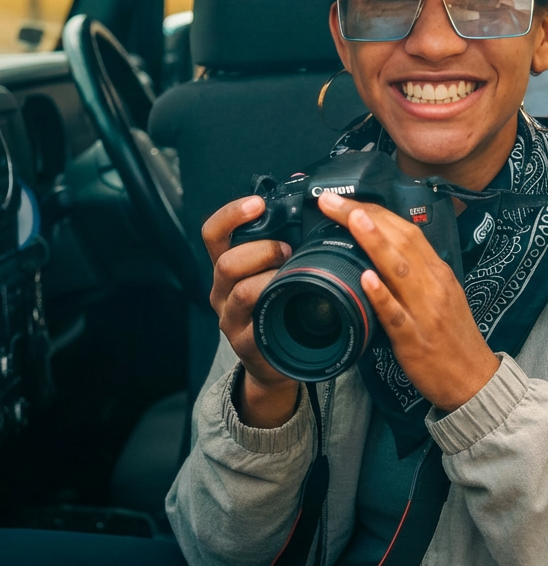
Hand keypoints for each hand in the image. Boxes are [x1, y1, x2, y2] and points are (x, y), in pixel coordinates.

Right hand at [201, 196, 298, 427]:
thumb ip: (283, 247)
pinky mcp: (245, 344)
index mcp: (228, 268)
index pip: (214, 233)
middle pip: (226, 262)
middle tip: (288, 250)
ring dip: (270, 278)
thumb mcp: (275, 273)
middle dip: (261, 250)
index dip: (231, 215)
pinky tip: (293, 305)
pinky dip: (276, 311)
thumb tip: (315, 211)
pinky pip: (256, 324)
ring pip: (241, 292)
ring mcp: (231, 319)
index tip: (258, 204)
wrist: (278, 362)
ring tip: (293, 276)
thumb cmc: (282, 309)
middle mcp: (222, 292)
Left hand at [317, 192, 498, 411]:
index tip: (348, 200)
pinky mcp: (414, 339)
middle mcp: (433, 285)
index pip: (407, 231)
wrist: (474, 379)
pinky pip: (395, 315)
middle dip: (365, 217)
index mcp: (438, 273)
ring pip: (399, 270)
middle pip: (401, 241)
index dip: (376, 212)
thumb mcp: (442, 296)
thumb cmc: (453, 339)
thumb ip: (417, 273)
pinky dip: (381, 295)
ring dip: (375, 242)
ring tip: (353, 219)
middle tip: (332, 200)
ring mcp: (424, 312)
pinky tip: (366, 279)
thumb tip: (387, 252)